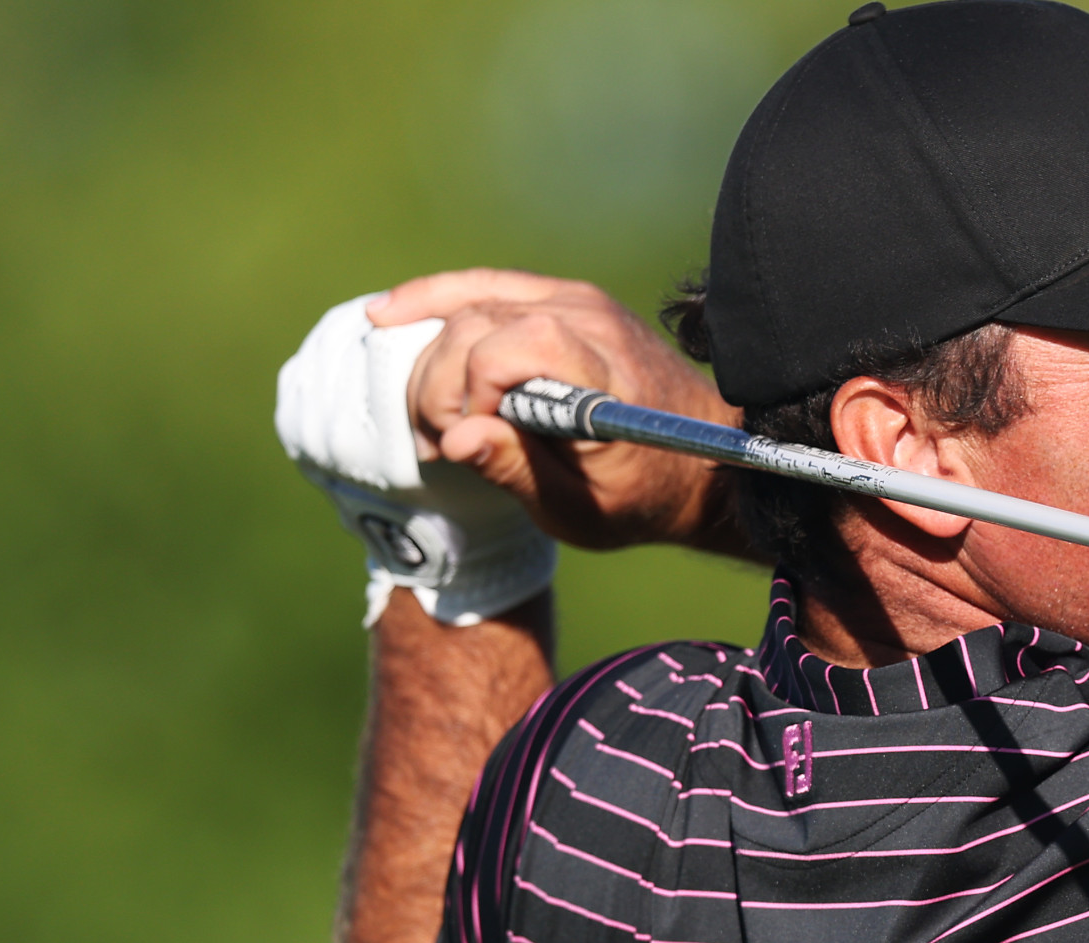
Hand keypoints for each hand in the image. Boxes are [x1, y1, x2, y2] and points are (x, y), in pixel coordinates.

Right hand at [372, 269, 748, 553]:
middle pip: (477, 325)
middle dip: (439, 385)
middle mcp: (593, 323)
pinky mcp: (563, 297)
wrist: (700, 461)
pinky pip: (486, 286)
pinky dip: (435, 300)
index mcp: (603, 378)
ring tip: (431, 417)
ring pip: (471, 303)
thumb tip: (455, 440)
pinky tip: (388, 316)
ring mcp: (578, 300)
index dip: (471, 392)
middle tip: (440, 444)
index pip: (511, 347)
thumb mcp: (579, 510)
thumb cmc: (639, 495)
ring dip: (431, 357)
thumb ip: (517, 471)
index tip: (469, 443)